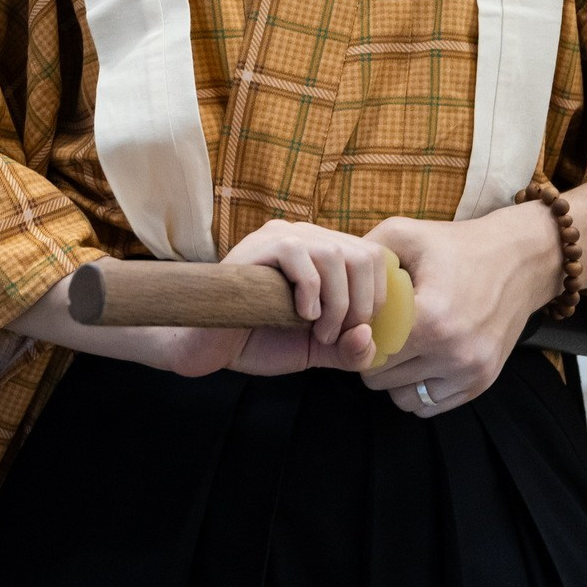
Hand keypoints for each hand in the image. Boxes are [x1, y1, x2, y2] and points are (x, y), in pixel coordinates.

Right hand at [159, 220, 385, 377]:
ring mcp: (281, 235)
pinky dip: (310, 291)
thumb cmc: (259, 340)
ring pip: (336, 254)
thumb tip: (369, 336)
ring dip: (337, 303)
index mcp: (324, 254)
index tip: (357, 332)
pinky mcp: (258, 245)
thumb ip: (350, 350)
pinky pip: (300, 256)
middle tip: (335, 336)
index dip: (379, 298)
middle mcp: (306, 235)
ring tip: (317, 330)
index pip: (375, 258)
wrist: (207, 345)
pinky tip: (299, 314)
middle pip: (364, 255)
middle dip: (362, 305)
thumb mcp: (318, 351)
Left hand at [364, 205, 559, 418]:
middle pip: (378, 377)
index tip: (356, 319)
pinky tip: (418, 358)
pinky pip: (428, 405)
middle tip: (374, 330)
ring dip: (391, 376)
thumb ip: (362, 254)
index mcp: (430, 317)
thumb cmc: (456, 245)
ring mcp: (470, 372)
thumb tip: (329, 275)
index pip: (366, 348)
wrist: (519, 260)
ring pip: (401, 397)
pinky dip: (415, 387)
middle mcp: (452, 352)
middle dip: (369, 355)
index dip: (352, 334)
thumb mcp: (405, 234)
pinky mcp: (480, 384)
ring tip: (397, 345)